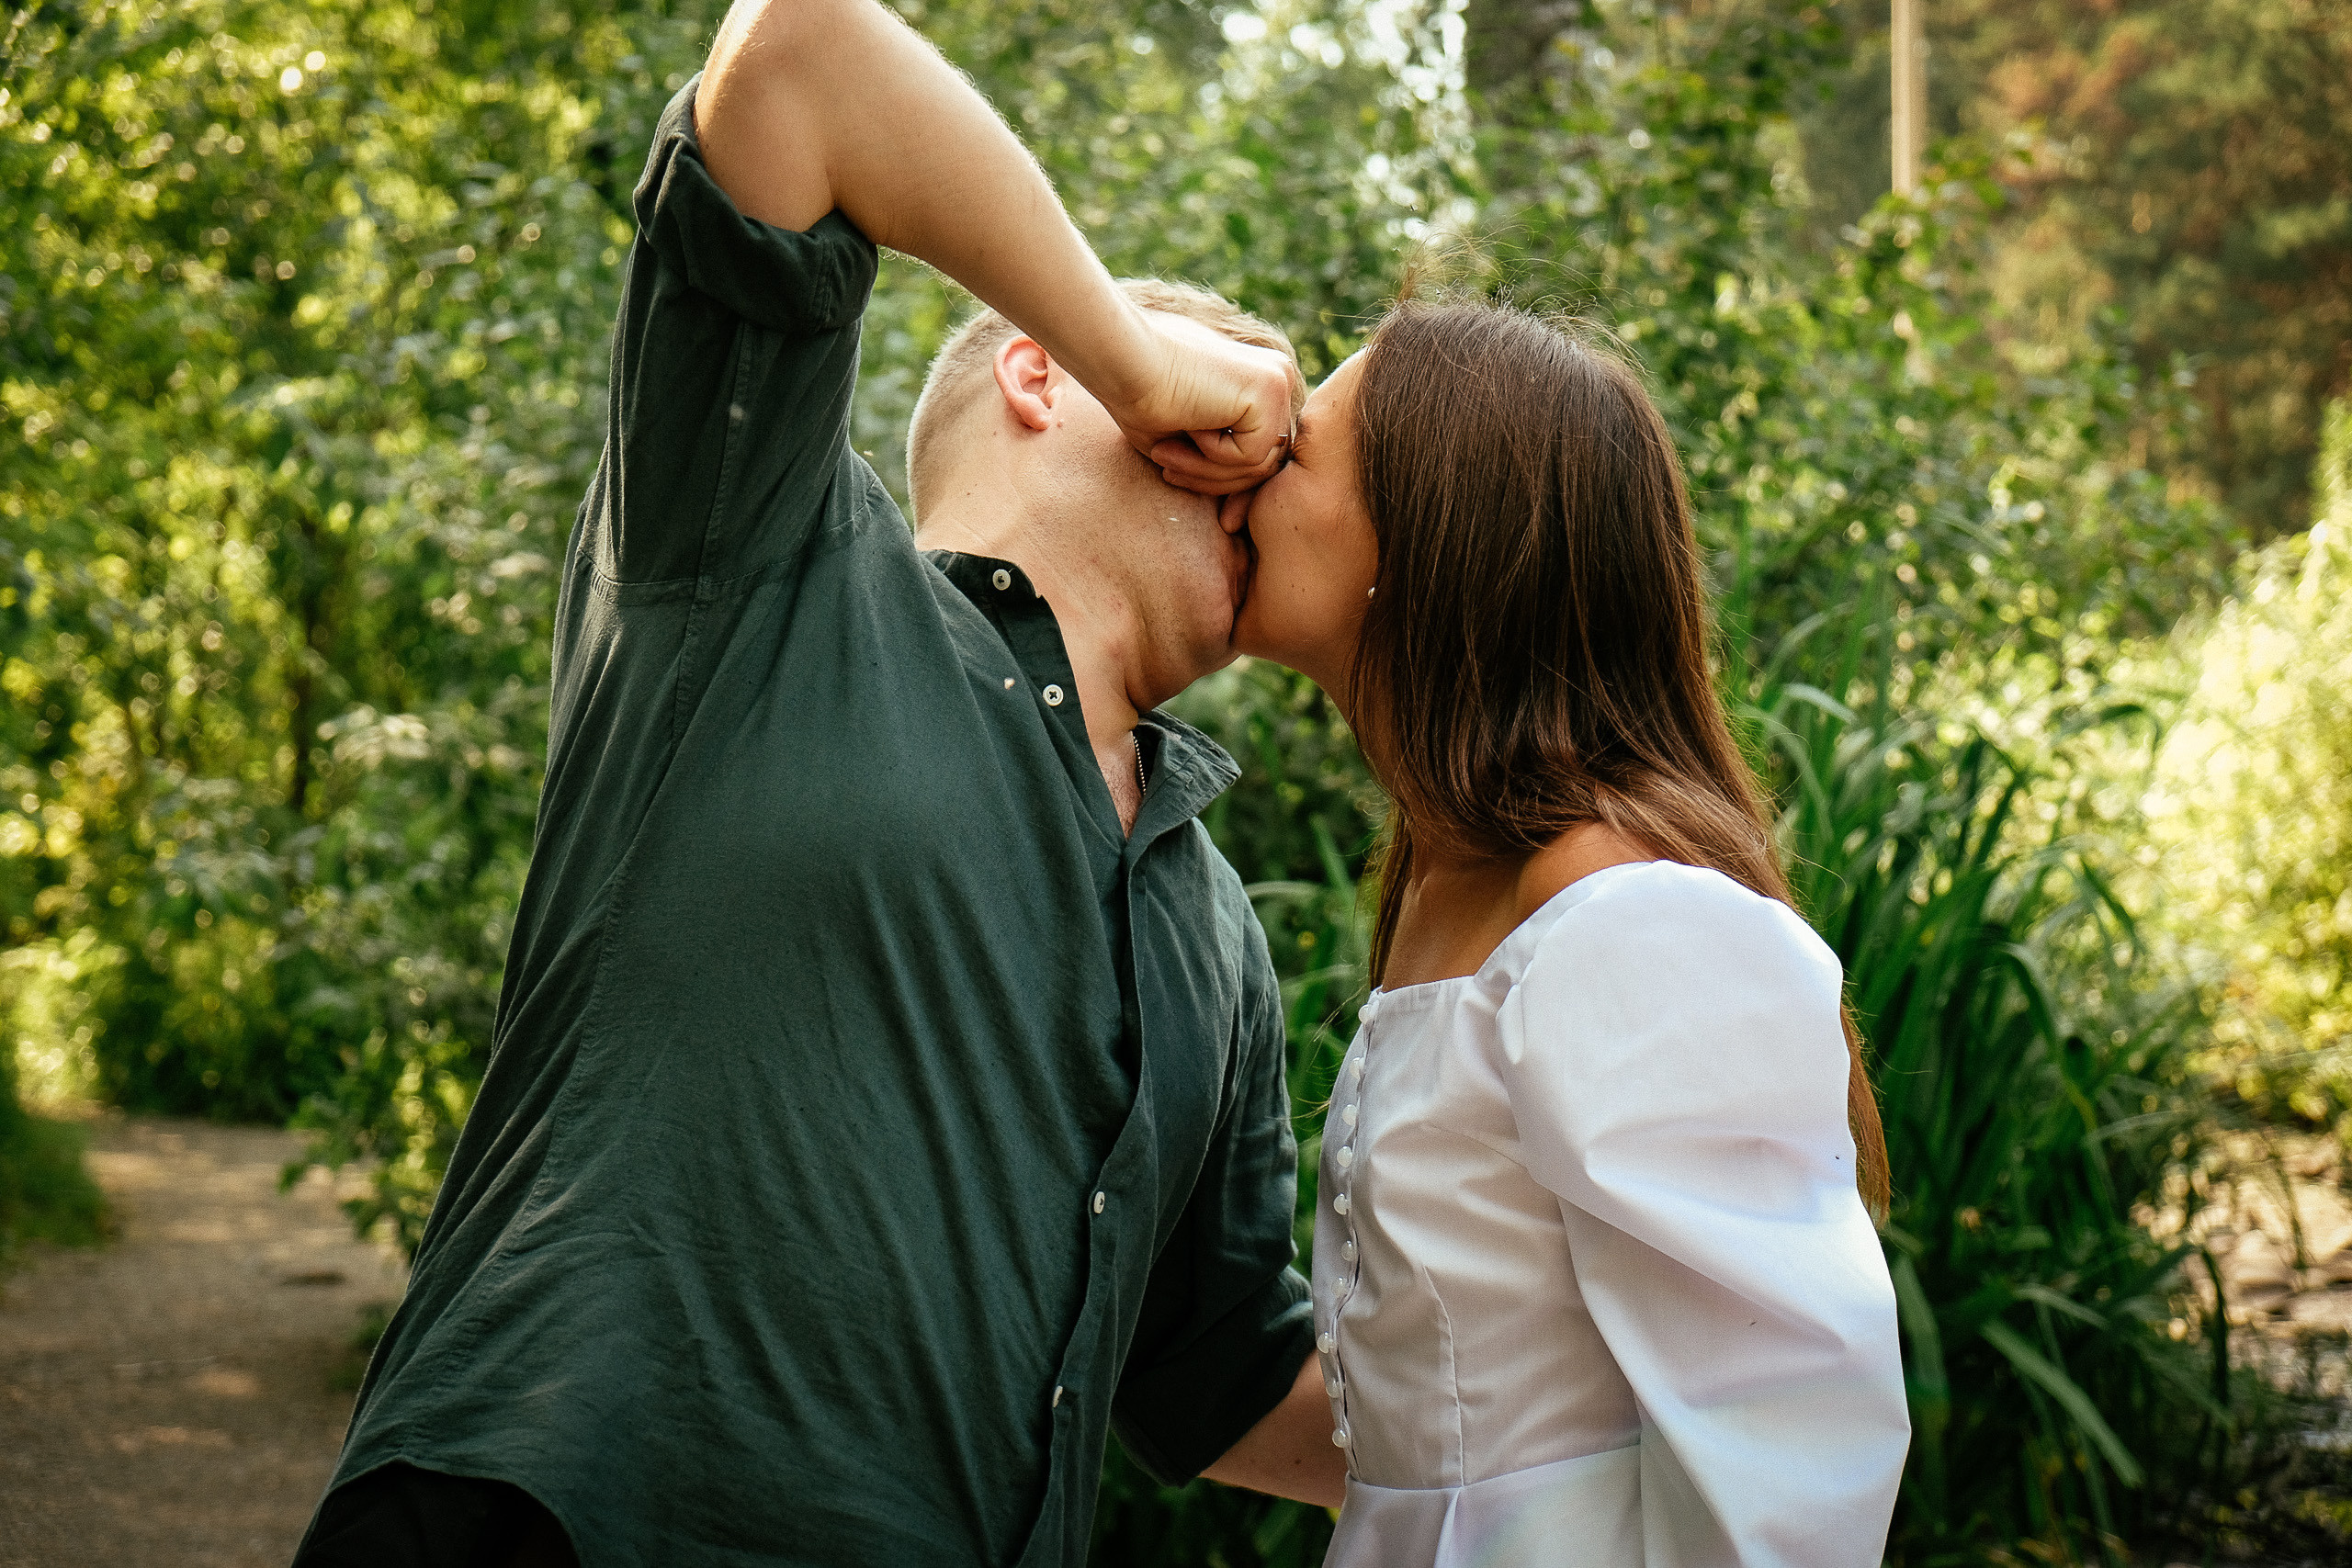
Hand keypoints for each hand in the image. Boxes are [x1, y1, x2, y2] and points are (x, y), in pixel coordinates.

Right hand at [1108, 314, 1295, 496]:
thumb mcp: (1187, 436)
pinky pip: (1252, 455)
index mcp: (1257, 382)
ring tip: (1164, 456)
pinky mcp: (1271, 389)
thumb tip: (1240, 493)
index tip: (1178, 480)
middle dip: (1214, 480)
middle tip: (1168, 474)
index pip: (1259, 451)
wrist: (1124, 360)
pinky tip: (1187, 428)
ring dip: (1206, 473)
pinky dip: (1214, 456)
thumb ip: (1220, 453)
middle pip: (1264, 461)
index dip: (1223, 479)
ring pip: (1258, 464)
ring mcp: (1277, 381)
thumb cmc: (1141, 395)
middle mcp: (1276, 377)